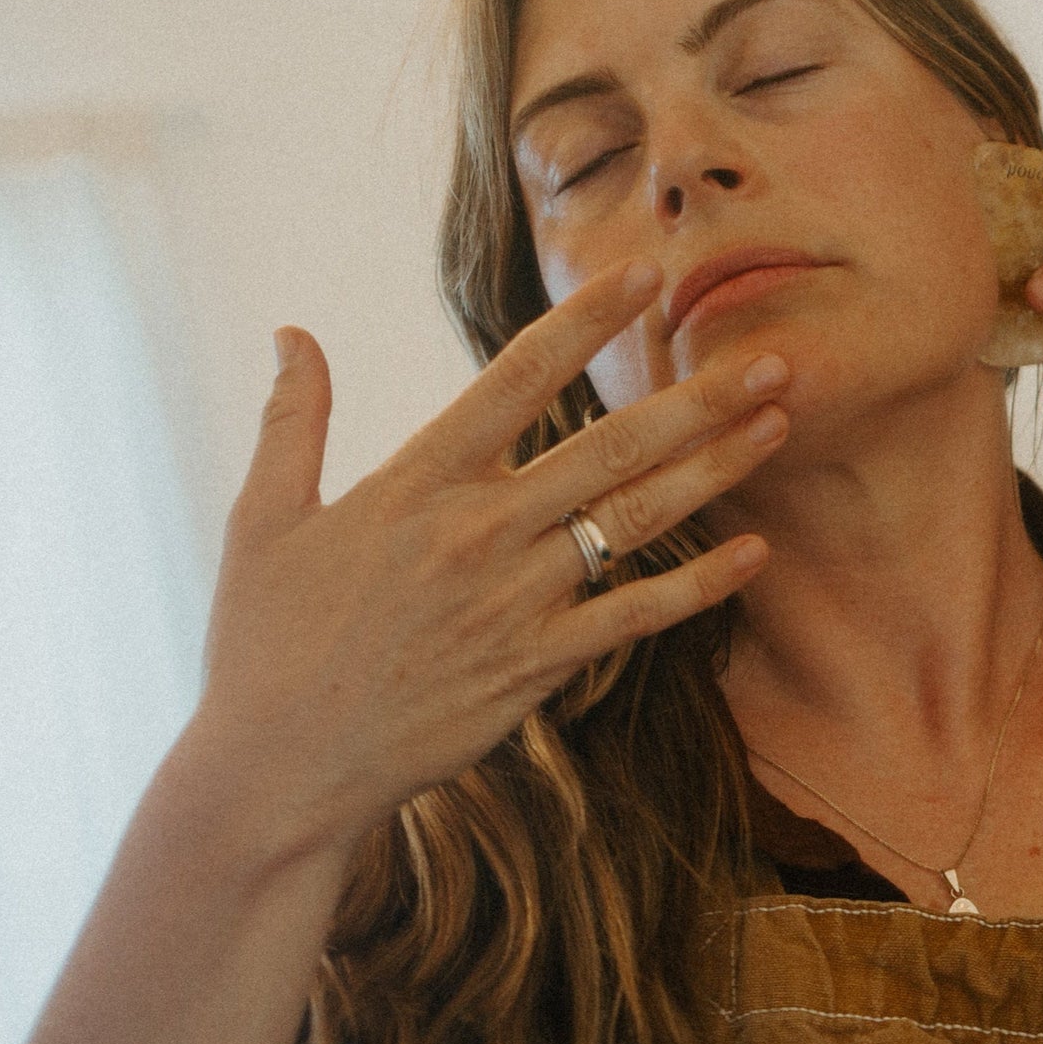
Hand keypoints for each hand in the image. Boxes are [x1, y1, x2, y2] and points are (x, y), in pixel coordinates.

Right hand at [193, 257, 789, 862]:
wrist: (281, 767)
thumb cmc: (265, 643)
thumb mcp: (263, 520)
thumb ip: (292, 420)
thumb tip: (292, 334)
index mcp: (417, 481)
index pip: (518, 376)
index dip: (588, 322)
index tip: (647, 276)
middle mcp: (480, 530)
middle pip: (611, 445)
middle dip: (700, 398)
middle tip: (775, 358)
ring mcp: (516, 600)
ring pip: (638, 519)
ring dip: (717, 469)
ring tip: (779, 424)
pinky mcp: (537, 667)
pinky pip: (636, 616)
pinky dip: (700, 585)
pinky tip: (755, 552)